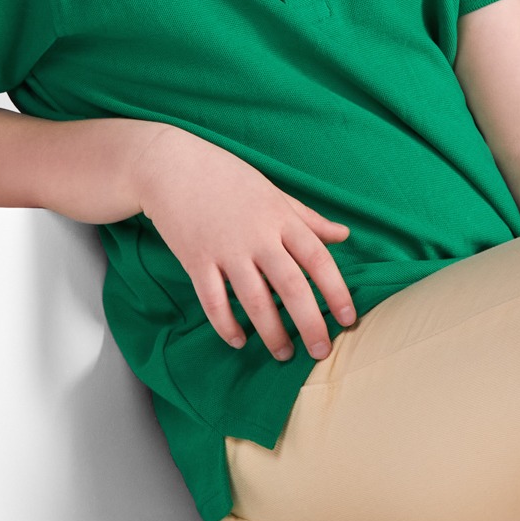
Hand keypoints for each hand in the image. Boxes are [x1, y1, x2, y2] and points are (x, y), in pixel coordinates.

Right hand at [131, 127, 355, 361]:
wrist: (170, 166)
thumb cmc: (227, 178)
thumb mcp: (274, 193)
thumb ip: (309, 219)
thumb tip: (343, 235)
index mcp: (281, 218)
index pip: (318, 259)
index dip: (337, 292)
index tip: (348, 318)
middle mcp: (257, 237)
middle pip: (292, 287)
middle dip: (310, 324)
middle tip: (321, 352)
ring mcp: (225, 250)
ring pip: (254, 301)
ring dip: (271, 333)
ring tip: (284, 354)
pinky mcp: (196, 260)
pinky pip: (214, 302)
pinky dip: (226, 325)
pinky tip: (239, 340)